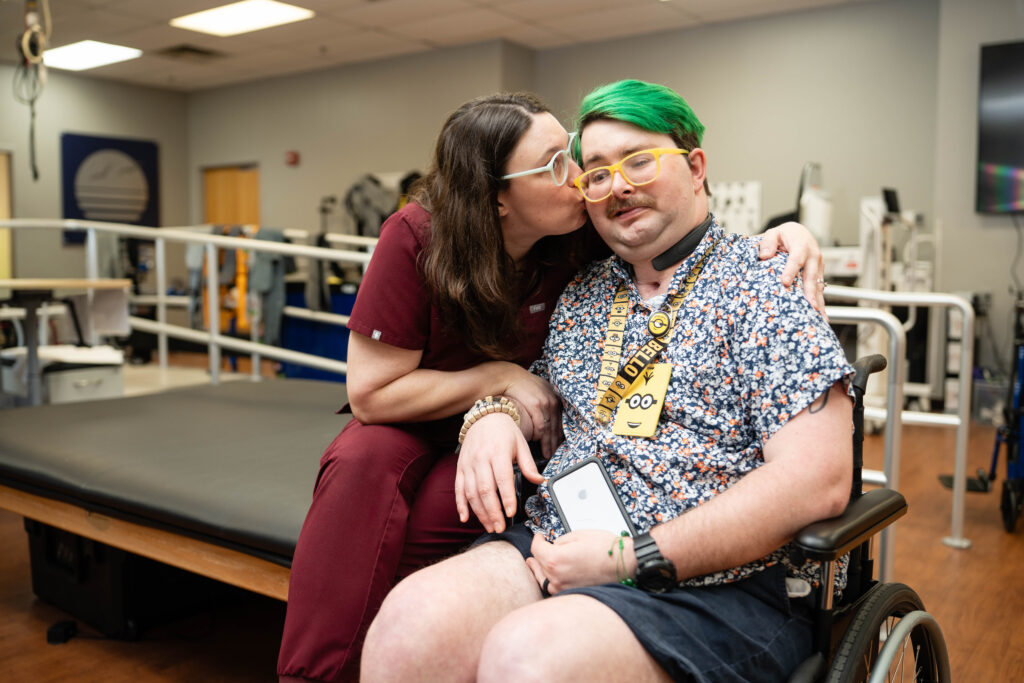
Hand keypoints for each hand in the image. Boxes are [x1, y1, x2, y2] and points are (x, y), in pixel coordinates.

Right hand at [455, 413, 543, 532]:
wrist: (484, 417)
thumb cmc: (505, 432)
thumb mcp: (520, 444)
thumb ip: (529, 465)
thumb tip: (540, 481)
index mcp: (498, 453)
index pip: (502, 479)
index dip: (506, 498)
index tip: (511, 513)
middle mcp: (481, 459)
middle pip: (485, 490)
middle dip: (493, 512)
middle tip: (500, 527)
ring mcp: (468, 464)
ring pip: (471, 493)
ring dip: (479, 513)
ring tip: (489, 526)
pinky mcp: (460, 468)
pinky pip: (458, 489)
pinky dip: (460, 505)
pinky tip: (465, 518)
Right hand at [499, 365, 562, 458]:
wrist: (508, 377)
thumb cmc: (521, 386)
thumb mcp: (538, 390)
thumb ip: (545, 403)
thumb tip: (549, 418)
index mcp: (555, 397)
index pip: (561, 421)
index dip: (560, 436)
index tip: (559, 446)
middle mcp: (553, 400)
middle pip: (557, 427)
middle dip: (556, 443)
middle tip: (554, 454)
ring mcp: (546, 403)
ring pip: (550, 429)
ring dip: (549, 443)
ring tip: (547, 454)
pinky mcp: (536, 406)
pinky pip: (541, 426)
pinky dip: (540, 437)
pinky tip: (538, 443)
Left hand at [526, 530, 631, 594]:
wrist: (624, 564)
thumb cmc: (605, 549)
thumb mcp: (578, 534)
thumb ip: (560, 540)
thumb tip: (553, 545)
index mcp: (555, 560)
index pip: (536, 548)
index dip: (537, 539)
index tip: (540, 536)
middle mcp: (557, 577)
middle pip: (538, 564)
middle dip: (538, 553)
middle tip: (539, 547)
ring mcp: (564, 588)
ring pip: (543, 579)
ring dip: (540, 569)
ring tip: (536, 563)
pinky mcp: (573, 593)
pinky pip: (554, 588)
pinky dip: (550, 580)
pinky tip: (550, 575)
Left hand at [759, 222, 826, 318]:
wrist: (800, 233)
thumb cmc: (785, 235)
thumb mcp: (774, 233)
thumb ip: (768, 242)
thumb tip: (764, 255)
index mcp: (801, 245)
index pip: (796, 258)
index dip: (791, 270)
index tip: (785, 282)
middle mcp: (813, 256)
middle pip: (811, 275)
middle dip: (810, 291)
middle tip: (810, 306)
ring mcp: (818, 266)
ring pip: (819, 285)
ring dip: (819, 301)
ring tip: (819, 317)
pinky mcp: (819, 274)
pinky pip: (820, 289)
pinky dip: (821, 303)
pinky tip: (821, 317)